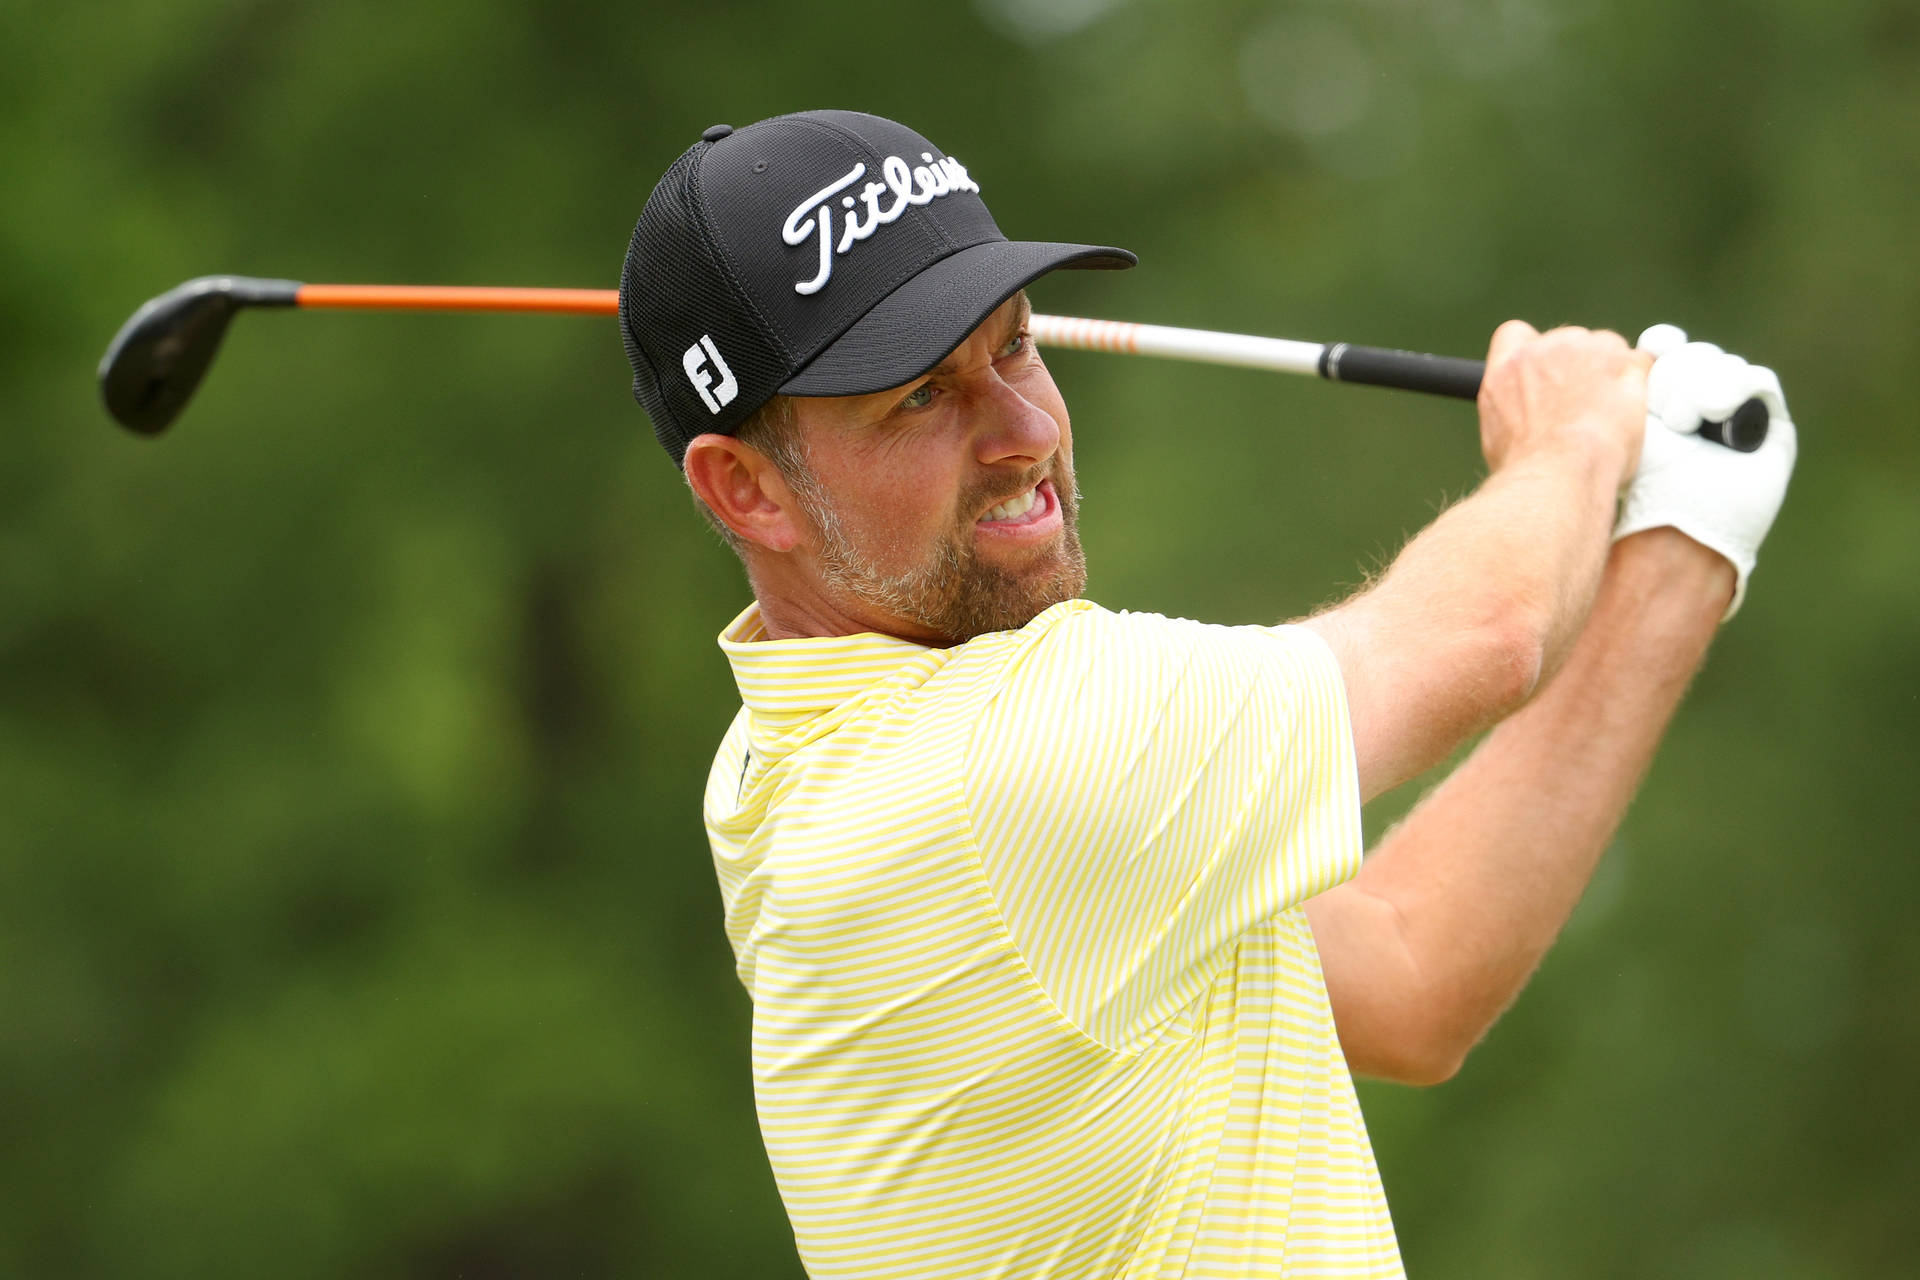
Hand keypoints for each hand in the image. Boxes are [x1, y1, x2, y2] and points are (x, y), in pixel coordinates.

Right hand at [1477, 321, 1648, 481]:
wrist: (1558, 473)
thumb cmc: (1527, 467)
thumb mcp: (1497, 433)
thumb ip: (1513, 406)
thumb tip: (1526, 415)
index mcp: (1507, 368)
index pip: (1517, 334)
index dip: (1536, 350)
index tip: (1548, 372)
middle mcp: (1543, 351)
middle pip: (1568, 338)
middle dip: (1579, 364)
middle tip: (1584, 403)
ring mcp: (1585, 351)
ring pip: (1607, 346)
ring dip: (1611, 370)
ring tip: (1609, 412)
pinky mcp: (1623, 362)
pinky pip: (1641, 361)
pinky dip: (1640, 380)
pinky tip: (1632, 409)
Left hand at [1613, 327, 1797, 618]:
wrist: (1677, 526)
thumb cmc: (1642, 487)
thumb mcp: (1626, 429)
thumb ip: (1625, 386)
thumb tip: (1636, 342)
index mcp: (1665, 403)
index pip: (1670, 351)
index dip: (1664, 346)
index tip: (1653, 345)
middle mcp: (1703, 405)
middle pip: (1697, 355)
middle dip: (1679, 373)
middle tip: (1668, 411)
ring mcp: (1738, 415)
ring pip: (1726, 366)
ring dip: (1702, 388)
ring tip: (1684, 425)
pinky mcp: (1772, 426)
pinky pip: (1759, 384)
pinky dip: (1737, 390)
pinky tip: (1715, 413)